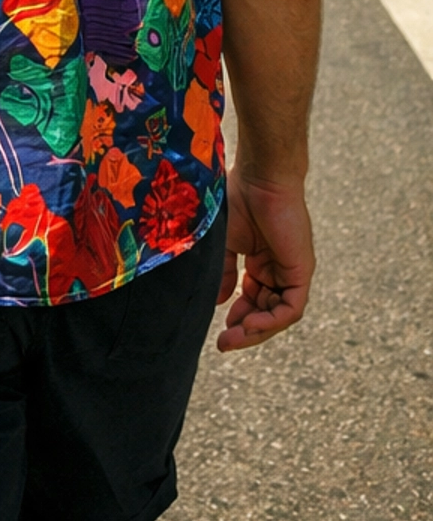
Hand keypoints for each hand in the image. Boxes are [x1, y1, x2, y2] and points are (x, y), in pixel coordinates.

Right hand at [216, 171, 313, 351]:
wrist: (261, 177)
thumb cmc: (240, 199)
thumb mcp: (226, 242)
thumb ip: (223, 272)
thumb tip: (218, 300)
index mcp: (262, 261)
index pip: (254, 299)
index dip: (238, 316)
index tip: (219, 330)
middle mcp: (279, 270)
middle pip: (267, 311)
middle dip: (246, 329)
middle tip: (224, 343)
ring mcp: (292, 272)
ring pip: (279, 315)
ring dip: (256, 330)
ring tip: (232, 337)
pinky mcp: (301, 273)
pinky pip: (291, 308)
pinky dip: (271, 321)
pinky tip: (249, 325)